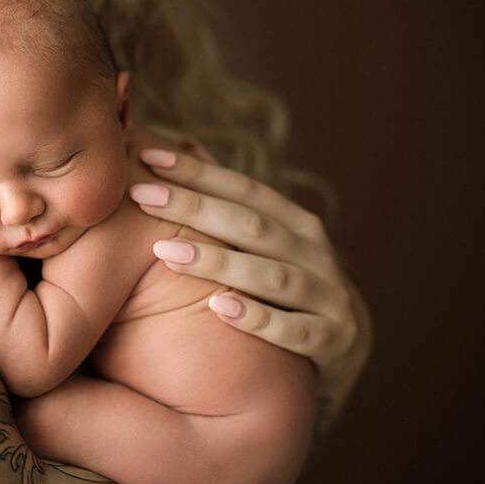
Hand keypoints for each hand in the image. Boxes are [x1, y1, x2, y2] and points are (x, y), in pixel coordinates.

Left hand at [129, 147, 370, 409]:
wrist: (342, 340)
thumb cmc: (282, 277)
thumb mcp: (263, 237)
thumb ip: (227, 196)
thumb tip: (185, 144)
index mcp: (296, 221)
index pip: (244, 189)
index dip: (198, 173)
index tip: (149, 159)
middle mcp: (314, 252)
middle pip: (252, 226)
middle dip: (194, 209)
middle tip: (142, 197)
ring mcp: (326, 295)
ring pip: (272, 276)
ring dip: (219, 262)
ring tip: (166, 253)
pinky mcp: (331, 339)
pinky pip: (293, 330)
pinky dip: (257, 318)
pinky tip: (217, 307)